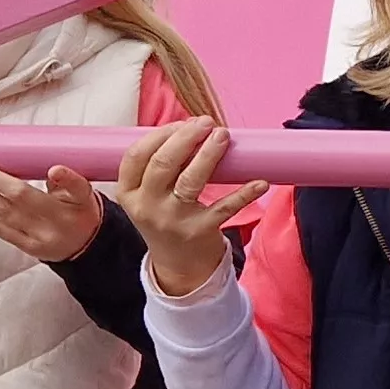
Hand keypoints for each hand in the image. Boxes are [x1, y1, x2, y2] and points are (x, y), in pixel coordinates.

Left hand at [0, 158, 103, 261]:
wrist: (85, 248)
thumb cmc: (81, 213)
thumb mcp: (86, 195)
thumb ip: (69, 181)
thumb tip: (50, 169)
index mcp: (79, 204)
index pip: (76, 189)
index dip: (66, 179)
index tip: (55, 170)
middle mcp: (57, 221)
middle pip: (23, 198)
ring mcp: (38, 235)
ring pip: (3, 212)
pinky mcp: (25, 245)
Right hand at [114, 120, 271, 299]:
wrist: (178, 265)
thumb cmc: (166, 217)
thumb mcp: (148, 195)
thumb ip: (159, 166)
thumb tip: (192, 127)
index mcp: (129, 192)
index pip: (136, 156)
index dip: (160, 134)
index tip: (182, 123)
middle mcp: (147, 206)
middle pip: (163, 164)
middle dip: (186, 137)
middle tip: (206, 123)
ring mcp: (173, 220)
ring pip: (190, 181)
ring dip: (208, 155)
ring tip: (223, 136)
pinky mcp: (200, 231)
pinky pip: (224, 208)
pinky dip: (244, 193)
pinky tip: (259, 181)